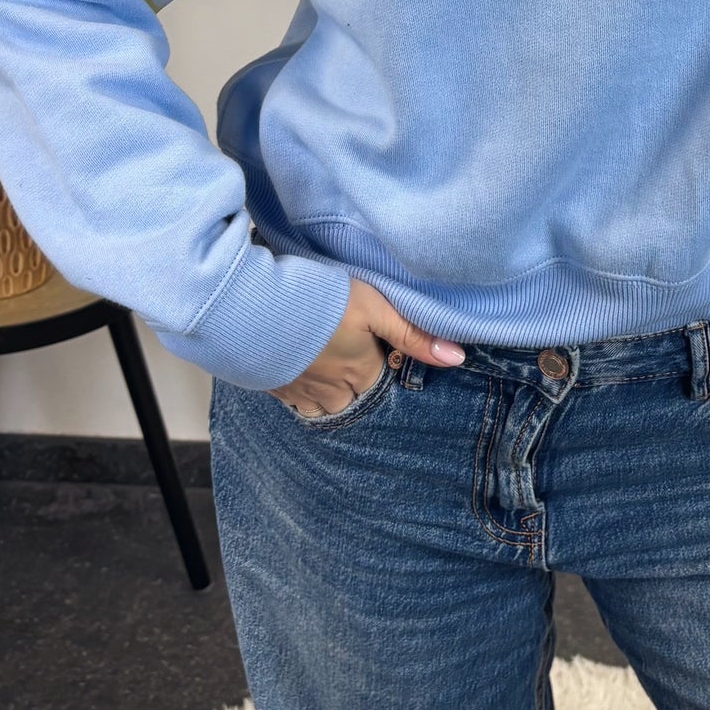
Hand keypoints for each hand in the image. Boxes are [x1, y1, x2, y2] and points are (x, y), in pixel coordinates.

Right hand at [269, 277, 464, 417]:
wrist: (253, 309)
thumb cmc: (319, 303)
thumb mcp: (375, 308)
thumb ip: (413, 333)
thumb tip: (456, 358)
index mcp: (362, 375)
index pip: (383, 383)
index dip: (383, 366)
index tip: (378, 350)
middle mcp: (334, 393)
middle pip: (355, 399)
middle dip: (357, 385)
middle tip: (351, 358)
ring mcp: (300, 394)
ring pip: (325, 406)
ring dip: (330, 392)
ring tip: (328, 366)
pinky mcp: (274, 388)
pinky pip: (295, 402)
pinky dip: (302, 392)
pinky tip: (299, 370)